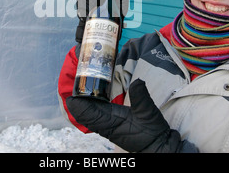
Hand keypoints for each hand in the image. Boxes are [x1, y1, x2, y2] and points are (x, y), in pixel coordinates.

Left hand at [66, 79, 183, 152]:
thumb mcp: (147, 112)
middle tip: (74, 81)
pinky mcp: (111, 124)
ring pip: (87, 114)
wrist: (158, 147)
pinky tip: (92, 96)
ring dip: (82, 103)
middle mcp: (104, 124)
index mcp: (109, 122)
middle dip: (76, 100)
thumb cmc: (152, 133)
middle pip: (82, 113)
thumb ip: (141, 97)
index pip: (85, 112)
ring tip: (81, 86)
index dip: (76, 103)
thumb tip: (138, 81)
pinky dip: (89, 106)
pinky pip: (94, 116)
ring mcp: (107, 125)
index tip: (71, 90)